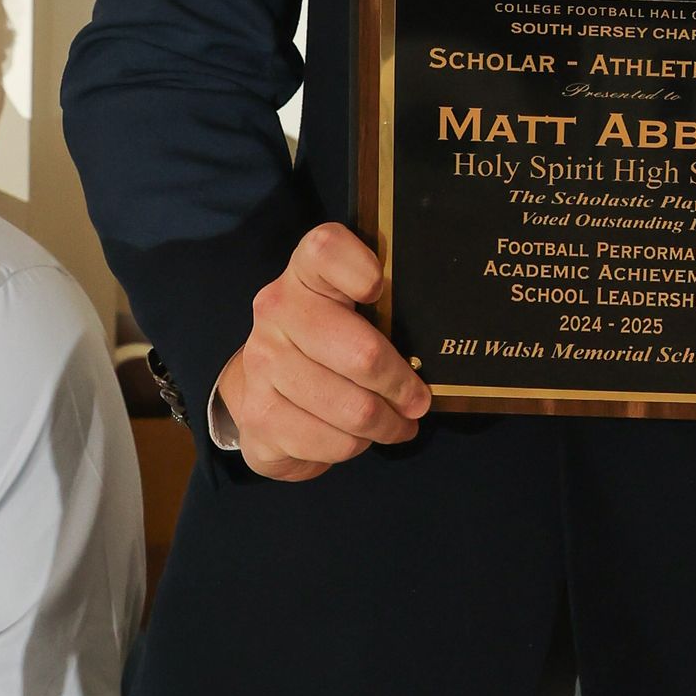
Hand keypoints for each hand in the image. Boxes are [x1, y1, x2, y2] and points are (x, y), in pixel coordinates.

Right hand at [218, 222, 429, 480]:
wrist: (256, 383)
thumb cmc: (326, 337)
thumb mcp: (351, 308)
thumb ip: (386, 306)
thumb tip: (439, 341)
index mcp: (306, 270)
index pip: (326, 250)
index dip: (358, 267)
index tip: (380, 288)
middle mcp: (278, 309)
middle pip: (362, 353)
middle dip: (402, 387)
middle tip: (419, 402)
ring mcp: (263, 362)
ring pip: (352, 408)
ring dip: (384, 425)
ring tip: (394, 424)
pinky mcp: (258, 414)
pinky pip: (330, 442)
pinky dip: (355, 446)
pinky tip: (356, 437)